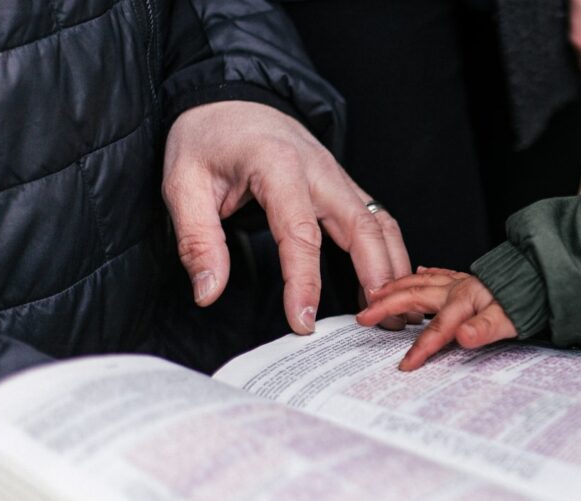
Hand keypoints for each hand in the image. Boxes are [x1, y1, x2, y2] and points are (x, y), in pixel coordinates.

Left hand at [163, 101, 413, 333]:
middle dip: (377, 278)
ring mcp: (339, 176)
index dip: (304, 283)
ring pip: (381, 224)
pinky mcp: (344, 185)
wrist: (232, 96)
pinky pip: (378, 220)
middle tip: (381, 324)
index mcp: (278, 166)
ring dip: (394, 268)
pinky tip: (388, 284)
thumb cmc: (208, 137)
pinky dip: (391, 253)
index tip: (302, 322)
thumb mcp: (183, 184)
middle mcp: (320, 170)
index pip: (300, 234)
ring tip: (398, 312)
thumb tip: (209, 291)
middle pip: (363, 228)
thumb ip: (197, 240)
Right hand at [356, 268, 517, 370]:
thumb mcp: (511, 320)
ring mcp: (461, 281)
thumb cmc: (528, 300)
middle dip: (388, 306)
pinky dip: (424, 274)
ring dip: (396, 287)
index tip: (405, 366)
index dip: (420, 348)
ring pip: (420, 281)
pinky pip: (439, 274)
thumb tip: (463, 336)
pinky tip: (418, 273)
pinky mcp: (467, 279)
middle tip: (364, 316)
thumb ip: (485, 329)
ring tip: (376, 293)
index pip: (437, 329)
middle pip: (415, 296)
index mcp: (465, 300)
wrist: (544, 277)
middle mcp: (458, 288)